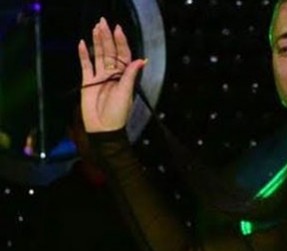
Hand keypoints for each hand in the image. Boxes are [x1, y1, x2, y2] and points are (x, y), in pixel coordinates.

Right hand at [78, 17, 146, 132]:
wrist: (103, 128)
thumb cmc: (118, 113)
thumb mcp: (126, 93)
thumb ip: (130, 75)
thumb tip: (142, 59)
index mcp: (123, 77)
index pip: (123, 55)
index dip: (121, 42)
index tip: (117, 29)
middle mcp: (112, 74)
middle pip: (109, 52)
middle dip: (107, 37)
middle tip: (103, 22)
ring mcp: (99, 77)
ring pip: (98, 55)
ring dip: (97, 42)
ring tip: (95, 28)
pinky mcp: (87, 82)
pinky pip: (85, 65)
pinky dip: (83, 55)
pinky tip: (82, 43)